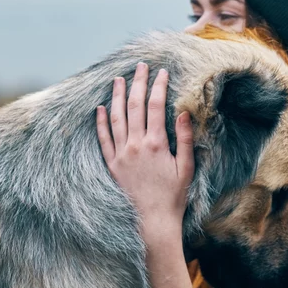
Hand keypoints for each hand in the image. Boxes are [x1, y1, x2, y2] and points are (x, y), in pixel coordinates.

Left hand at [96, 62, 194, 240]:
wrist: (153, 221)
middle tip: (140, 67)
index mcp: (156, 144)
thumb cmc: (174, 196)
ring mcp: (121, 154)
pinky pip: (103, 139)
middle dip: (138, 83)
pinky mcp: (112, 165)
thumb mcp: (187, 167)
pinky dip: (101, 122)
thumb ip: (184, 139)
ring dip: (117, 96)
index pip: (155, 107)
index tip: (162, 72)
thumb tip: (182, 113)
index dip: (158, 86)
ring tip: (118, 79)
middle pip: (134, 106)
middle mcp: (135, 146)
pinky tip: (101, 108)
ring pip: (116, 118)